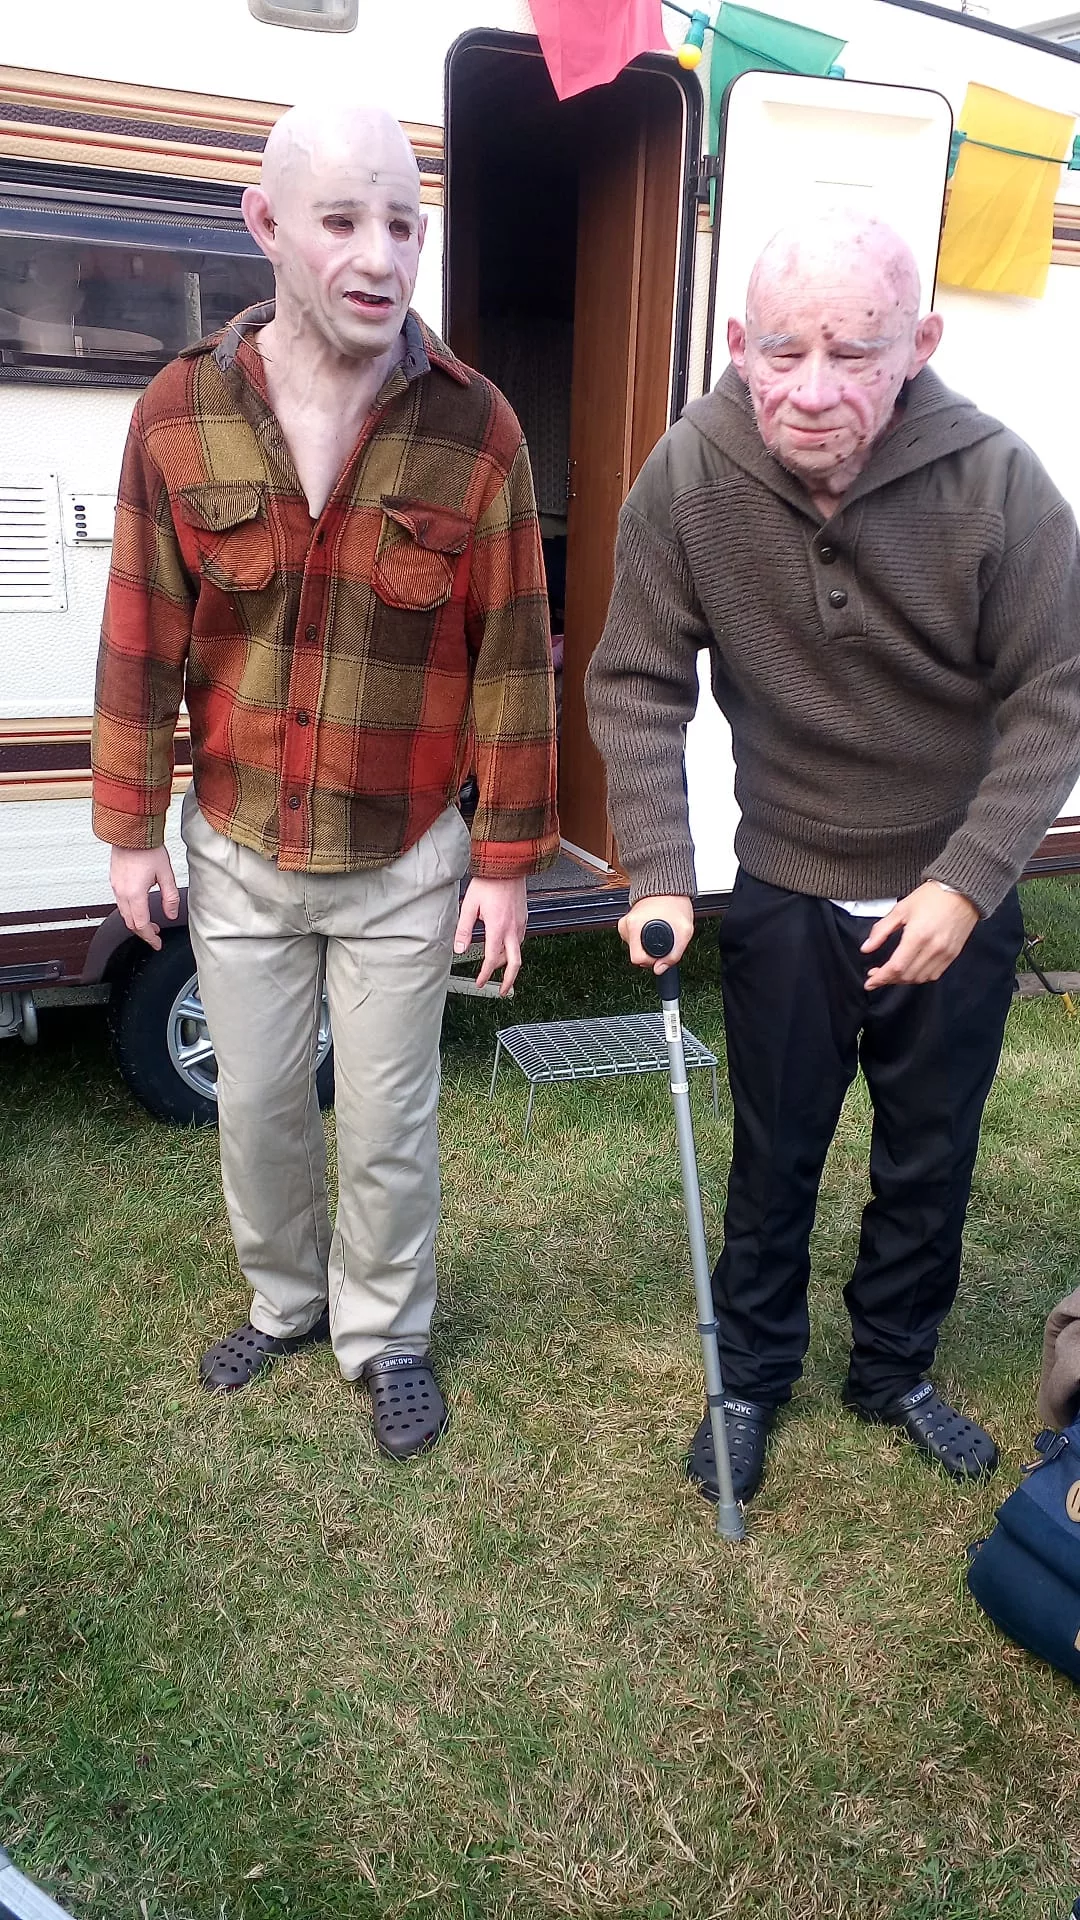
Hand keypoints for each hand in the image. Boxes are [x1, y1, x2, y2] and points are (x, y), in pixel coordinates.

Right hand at [109, 845, 179, 951]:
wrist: (131, 832)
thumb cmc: (147, 849)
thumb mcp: (166, 874)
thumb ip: (170, 897)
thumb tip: (171, 913)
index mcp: (135, 894)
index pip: (141, 925)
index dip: (149, 938)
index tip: (157, 943)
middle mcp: (122, 893)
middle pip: (130, 923)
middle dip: (143, 932)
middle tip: (154, 936)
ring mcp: (116, 887)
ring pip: (124, 914)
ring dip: (136, 922)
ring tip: (149, 924)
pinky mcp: (114, 881)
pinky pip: (120, 903)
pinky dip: (130, 912)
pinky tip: (140, 908)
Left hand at [454, 876, 527, 995]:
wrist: (507, 866)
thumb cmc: (489, 883)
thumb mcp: (469, 905)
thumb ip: (464, 929)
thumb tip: (459, 949)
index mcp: (497, 927)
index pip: (491, 958)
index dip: (485, 973)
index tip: (480, 982)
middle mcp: (512, 928)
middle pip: (515, 963)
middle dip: (509, 980)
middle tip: (503, 991)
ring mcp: (521, 924)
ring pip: (517, 952)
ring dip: (507, 963)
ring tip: (496, 968)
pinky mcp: (523, 918)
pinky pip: (520, 940)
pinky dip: (512, 950)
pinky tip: (504, 948)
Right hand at [618, 894, 694, 973]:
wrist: (668, 888)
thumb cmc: (675, 904)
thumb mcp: (684, 931)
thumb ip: (674, 955)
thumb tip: (659, 969)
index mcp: (635, 926)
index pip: (637, 959)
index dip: (652, 961)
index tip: (661, 953)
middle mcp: (626, 925)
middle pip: (636, 954)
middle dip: (650, 953)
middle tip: (663, 940)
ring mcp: (624, 924)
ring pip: (635, 948)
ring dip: (647, 946)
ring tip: (658, 931)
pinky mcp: (625, 923)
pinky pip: (634, 941)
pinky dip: (643, 939)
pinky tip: (652, 929)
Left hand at [861, 881, 978, 989]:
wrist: (961, 891)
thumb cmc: (932, 897)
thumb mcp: (901, 909)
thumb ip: (881, 930)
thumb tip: (867, 947)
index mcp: (917, 936)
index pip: (896, 967)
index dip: (881, 978)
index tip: (870, 983)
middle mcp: (933, 948)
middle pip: (907, 976)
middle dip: (889, 979)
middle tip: (877, 975)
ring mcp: (945, 953)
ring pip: (920, 978)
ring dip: (903, 980)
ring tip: (892, 973)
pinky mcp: (953, 955)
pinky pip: (934, 974)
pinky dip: (920, 977)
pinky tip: (911, 971)